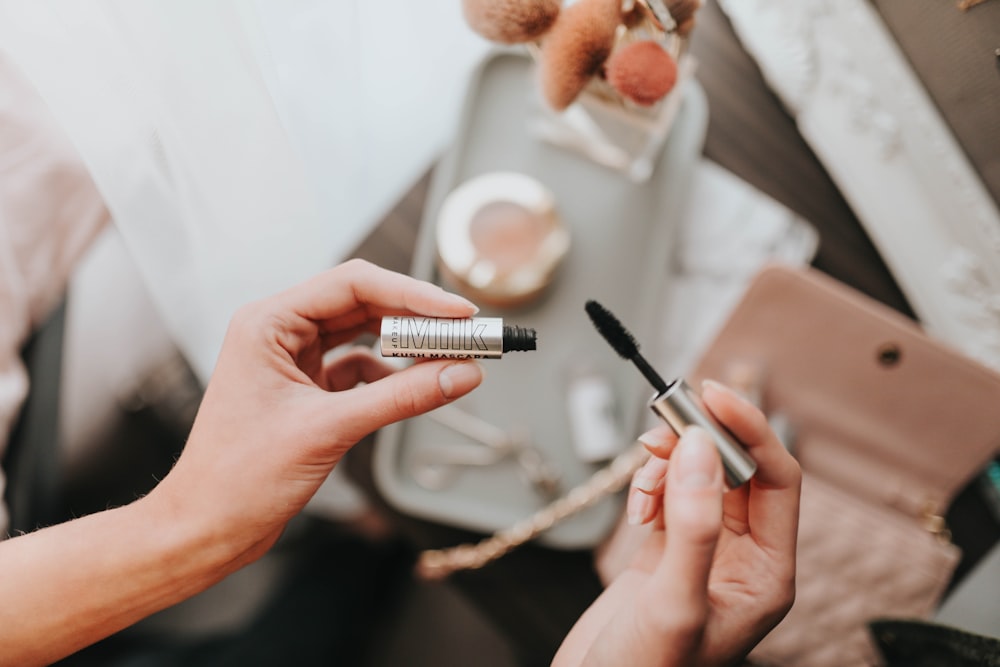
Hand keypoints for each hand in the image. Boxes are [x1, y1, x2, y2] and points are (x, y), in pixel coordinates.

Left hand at [152, 259, 484, 563]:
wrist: (206, 529)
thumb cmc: (239, 477)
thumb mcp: (330, 429)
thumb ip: (401, 397)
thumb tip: (461, 373)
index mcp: (268, 322)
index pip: (353, 285)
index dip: (413, 294)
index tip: (459, 313)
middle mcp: (278, 332)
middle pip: (362, 305)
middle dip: (416, 319)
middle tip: (466, 334)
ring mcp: (291, 361)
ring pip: (363, 335)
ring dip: (405, 347)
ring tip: (448, 359)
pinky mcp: (305, 390)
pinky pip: (358, 369)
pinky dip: (388, 377)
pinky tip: (410, 391)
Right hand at [554, 380, 800, 666]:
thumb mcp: (673, 603)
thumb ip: (694, 526)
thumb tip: (701, 449)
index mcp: (767, 574)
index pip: (777, 479)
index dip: (749, 431)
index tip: (712, 397)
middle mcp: (742, 558)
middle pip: (738, 470)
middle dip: (703, 438)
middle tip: (666, 419)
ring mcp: (703, 551)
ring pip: (701, 475)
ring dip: (671, 460)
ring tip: (644, 468)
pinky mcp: (666, 550)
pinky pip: (671, 492)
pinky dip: (651, 483)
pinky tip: (636, 503)